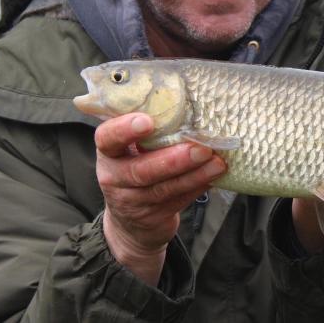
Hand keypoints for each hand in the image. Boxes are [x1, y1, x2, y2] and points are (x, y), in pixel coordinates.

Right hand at [94, 112, 226, 284]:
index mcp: (109, 151)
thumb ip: (152, 129)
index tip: (147, 121)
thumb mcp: (133, 147)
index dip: (124, 130)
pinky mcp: (151, 217)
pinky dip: (197, 188)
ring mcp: (131, 201)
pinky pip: (177, 201)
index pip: (107, 138)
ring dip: (193, 175)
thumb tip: (191, 102)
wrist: (131, 220)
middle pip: (141, 170)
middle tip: (201, 148)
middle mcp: (114, 177)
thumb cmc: (137, 165)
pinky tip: (213, 177)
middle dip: (173, 159)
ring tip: (217, 163)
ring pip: (163, 188)